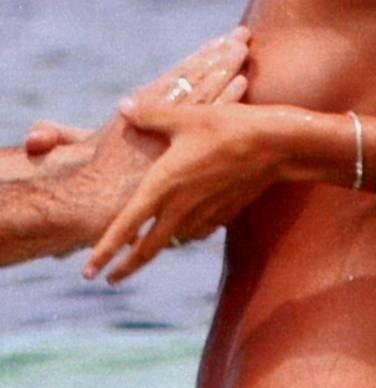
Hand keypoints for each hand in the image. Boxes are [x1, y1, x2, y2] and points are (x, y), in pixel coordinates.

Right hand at [24, 25, 250, 154]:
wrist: (90, 201)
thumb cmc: (85, 176)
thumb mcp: (79, 151)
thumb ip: (70, 135)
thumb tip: (41, 132)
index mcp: (138, 111)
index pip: (175, 78)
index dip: (197, 59)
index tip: (218, 40)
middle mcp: (157, 117)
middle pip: (195, 81)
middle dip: (218, 59)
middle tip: (241, 37)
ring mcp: (172, 129)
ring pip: (205, 94)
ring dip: (226, 72)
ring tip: (243, 55)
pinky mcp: (183, 141)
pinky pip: (210, 117)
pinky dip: (227, 99)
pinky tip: (243, 85)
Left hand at [82, 100, 278, 283]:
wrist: (275, 145)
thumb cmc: (227, 127)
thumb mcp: (185, 117)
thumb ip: (151, 116)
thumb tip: (124, 107)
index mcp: (163, 185)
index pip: (126, 227)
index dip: (105, 250)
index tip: (89, 271)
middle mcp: (180, 207)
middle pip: (148, 248)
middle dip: (127, 266)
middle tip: (111, 279)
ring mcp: (204, 214)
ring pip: (174, 240)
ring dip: (158, 247)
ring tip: (145, 249)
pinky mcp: (224, 213)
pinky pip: (198, 231)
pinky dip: (186, 233)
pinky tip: (185, 229)